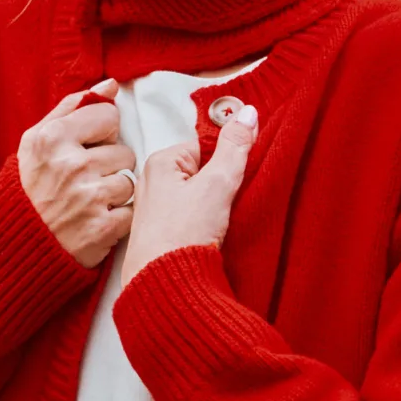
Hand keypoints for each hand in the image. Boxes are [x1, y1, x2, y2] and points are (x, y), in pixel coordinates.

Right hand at [18, 83, 137, 267]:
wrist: (14, 245)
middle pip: (124, 151)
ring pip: (130, 182)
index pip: (109, 115)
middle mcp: (71, 166)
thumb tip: (110, 85)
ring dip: (115, 193)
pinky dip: (118, 219)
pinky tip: (95, 220)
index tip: (86, 147)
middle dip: (109, 165)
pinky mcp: (103, 229)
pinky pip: (131, 212)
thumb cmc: (29, 188)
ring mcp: (88, 198)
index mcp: (53, 138)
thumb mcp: (36, 140)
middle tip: (84, 181)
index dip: (101, 132)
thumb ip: (73, 107)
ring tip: (90, 202)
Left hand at [121, 108, 256, 285]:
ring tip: (224, 221)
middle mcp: (153, 184)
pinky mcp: (164, 235)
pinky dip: (208, 224)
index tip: (242, 174)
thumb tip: (247, 112)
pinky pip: (194, 219)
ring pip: (200, 197)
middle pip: (203, 171)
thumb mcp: (217, 184)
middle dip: (224, 184)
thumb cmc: (181, 235)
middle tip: (234, 201)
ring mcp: (157, 211)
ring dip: (218, 206)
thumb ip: (235, 148)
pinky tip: (215, 236)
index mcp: (160, 163)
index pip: (205, 146)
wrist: (163, 287)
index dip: (229, 159)